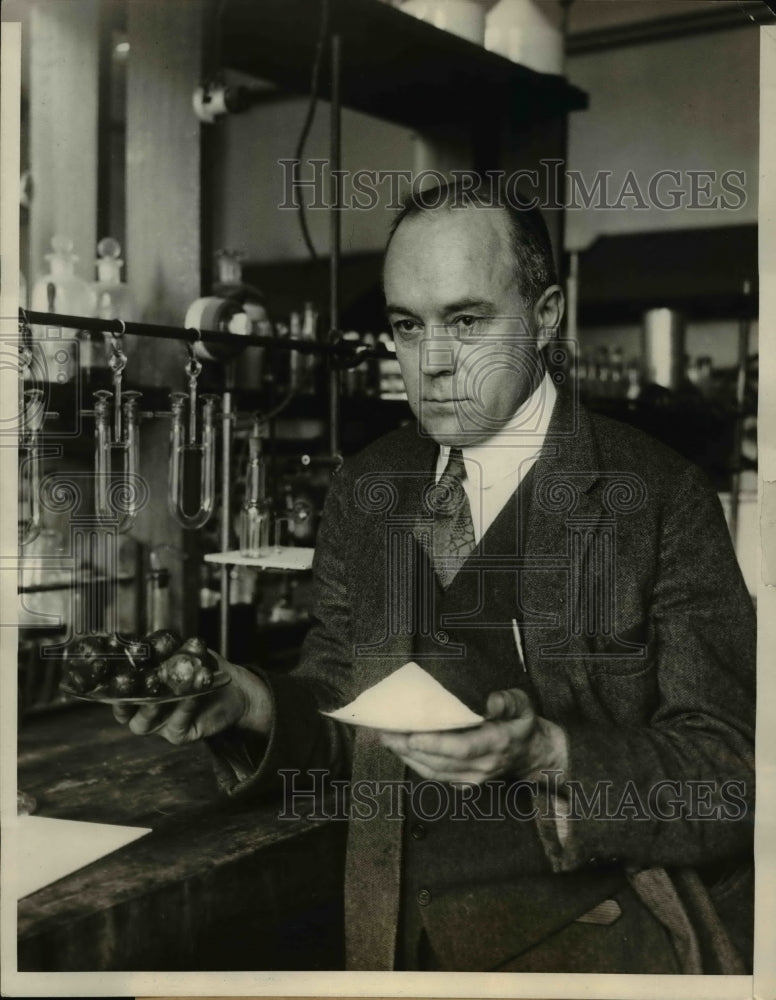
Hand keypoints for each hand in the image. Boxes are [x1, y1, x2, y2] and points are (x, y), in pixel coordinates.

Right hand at [112, 652, 272, 745]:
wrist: (234, 687)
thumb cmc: (203, 667)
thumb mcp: (185, 652)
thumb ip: (169, 648)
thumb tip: (158, 640)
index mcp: (140, 691)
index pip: (117, 692)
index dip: (111, 686)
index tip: (111, 672)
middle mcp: (144, 711)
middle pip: (125, 712)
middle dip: (125, 700)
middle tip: (133, 684)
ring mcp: (159, 725)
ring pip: (144, 722)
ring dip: (152, 705)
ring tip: (163, 688)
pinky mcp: (179, 734)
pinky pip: (176, 723)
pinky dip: (183, 707)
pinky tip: (192, 694)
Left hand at [379, 688, 567, 784]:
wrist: (532, 754)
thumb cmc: (522, 723)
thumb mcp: (524, 705)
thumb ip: (509, 701)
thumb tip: (491, 702)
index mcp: (497, 743)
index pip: (463, 748)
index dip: (437, 745)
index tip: (413, 737)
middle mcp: (483, 765)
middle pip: (441, 762)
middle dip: (410, 749)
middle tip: (384, 732)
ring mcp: (473, 778)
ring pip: (435, 772)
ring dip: (407, 757)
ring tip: (386, 739)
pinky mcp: (465, 783)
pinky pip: (436, 777)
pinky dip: (415, 765)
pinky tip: (400, 750)